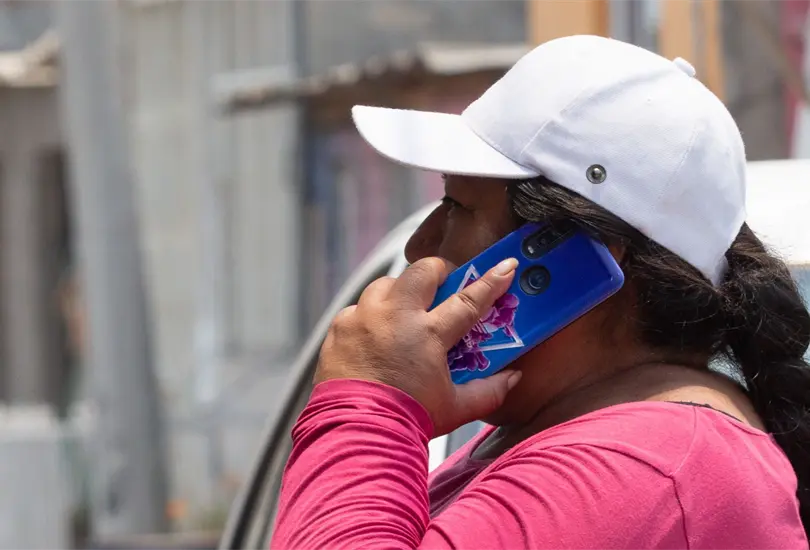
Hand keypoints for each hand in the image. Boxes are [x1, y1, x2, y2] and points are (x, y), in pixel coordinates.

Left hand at [314, 256, 521, 435]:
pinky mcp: (340, 327)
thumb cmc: (407, 420)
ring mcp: (364, 318)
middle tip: (444, 285)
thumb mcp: (455, 408)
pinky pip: (357, 308)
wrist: (358, 433)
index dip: (491, 281)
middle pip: (423, 271)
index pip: (468, 300)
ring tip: (406, 309)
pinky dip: (369, 315)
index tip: (505, 267)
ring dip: (400, 290)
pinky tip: (375, 334)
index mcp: (428, 334)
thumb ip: (488, 391)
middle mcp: (395, 317)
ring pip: (386, 283)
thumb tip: (511, 378)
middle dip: (438, 271)